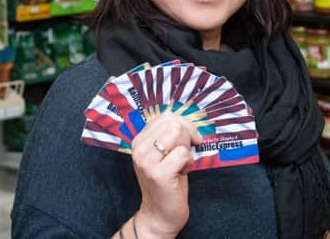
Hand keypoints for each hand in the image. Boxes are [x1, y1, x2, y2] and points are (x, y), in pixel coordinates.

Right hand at [131, 110, 202, 238]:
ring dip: (187, 149)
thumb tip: (188, 119)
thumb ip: (170, 135)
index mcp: (139, 140)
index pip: (167, 116)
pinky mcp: (158, 174)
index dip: (185, 125)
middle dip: (187, 137)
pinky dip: (189, 162)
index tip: (190, 139)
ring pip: (178, 134)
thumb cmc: (169, 181)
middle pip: (174, 123)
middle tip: (185, 154)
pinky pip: (183, 153)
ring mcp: (146, 161)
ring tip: (181, 163)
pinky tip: (182, 173)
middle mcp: (139, 148)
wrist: (160, 213)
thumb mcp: (165, 153)